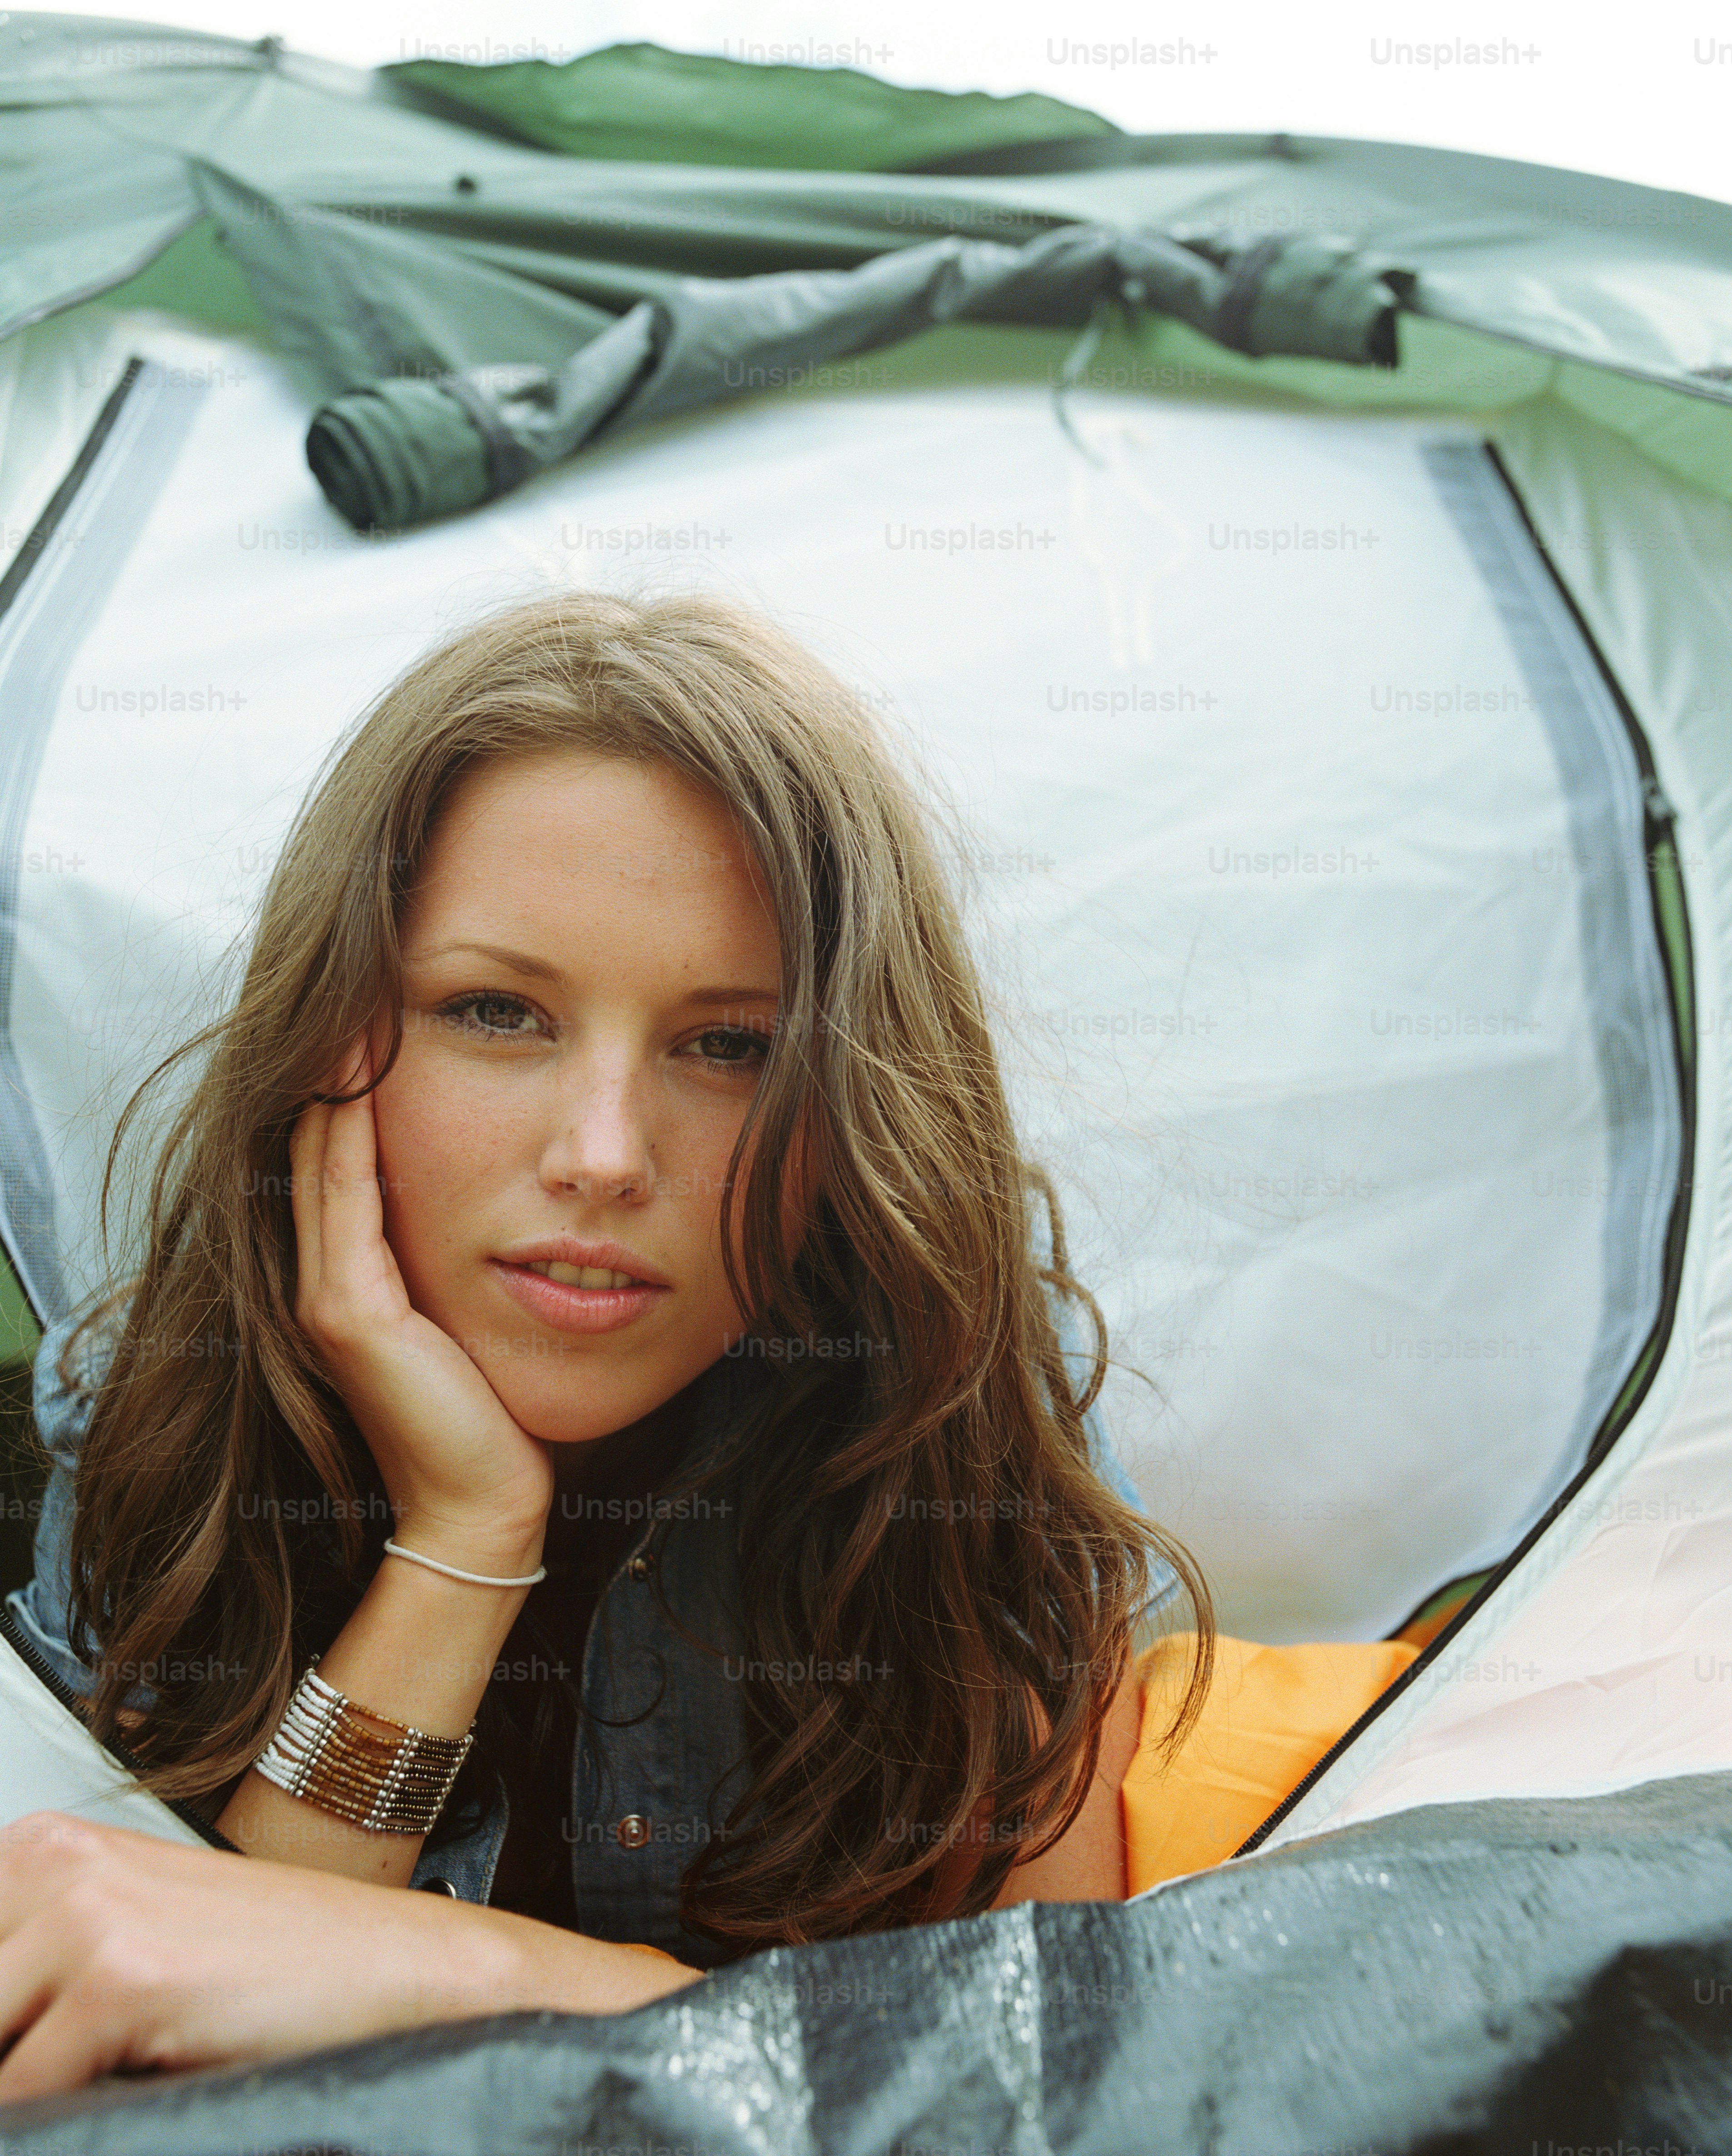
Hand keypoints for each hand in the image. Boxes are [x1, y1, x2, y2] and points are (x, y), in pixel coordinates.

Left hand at [0, 1812, 701, 2100]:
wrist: (395, 1967)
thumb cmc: (274, 1962)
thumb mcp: (130, 1938)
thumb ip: (37, 1970)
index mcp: (48, 1845)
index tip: (27, 2041)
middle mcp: (56, 1861)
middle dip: (10, 2051)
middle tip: (72, 2068)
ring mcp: (88, 1911)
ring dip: (29, 2086)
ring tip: (108, 2075)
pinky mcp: (121, 1976)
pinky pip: (26, 2097)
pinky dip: (62, 2119)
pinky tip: (135, 2088)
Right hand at [290, 1032, 552, 1571]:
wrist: (488, 1503)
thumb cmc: (502, 1413)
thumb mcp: (483, 1317)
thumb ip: (477, 1260)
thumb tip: (531, 1201)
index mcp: (358, 1281)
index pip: (344, 1159)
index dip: (355, 1087)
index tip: (383, 1012)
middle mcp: (329, 1282)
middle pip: (318, 1147)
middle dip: (336, 1068)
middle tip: (359, 983)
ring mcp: (328, 1297)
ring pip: (320, 1162)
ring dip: (335, 1084)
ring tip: (353, 1008)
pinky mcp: (347, 1314)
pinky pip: (343, 1202)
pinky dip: (347, 1137)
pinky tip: (362, 1082)